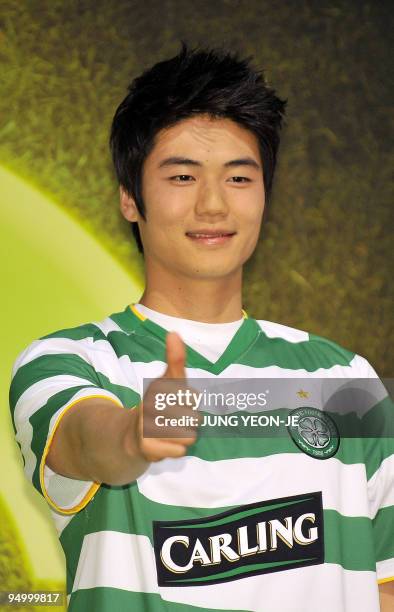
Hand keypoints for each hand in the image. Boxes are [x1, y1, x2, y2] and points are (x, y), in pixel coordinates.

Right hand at [135, 331, 199, 461]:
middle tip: (171, 418)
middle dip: (188, 420)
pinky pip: (180, 451)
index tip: (176, 399)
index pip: (192, 396)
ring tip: (168, 431)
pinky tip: (163, 444)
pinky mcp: (148, 449)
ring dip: (182, 436)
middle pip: (195, 418)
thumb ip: (175, 359)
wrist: (130, 436)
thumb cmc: (156, 406)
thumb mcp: (167, 380)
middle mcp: (151, 408)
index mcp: (157, 389)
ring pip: (190, 436)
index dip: (189, 400)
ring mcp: (148, 429)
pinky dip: (175, 450)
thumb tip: (174, 333)